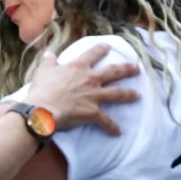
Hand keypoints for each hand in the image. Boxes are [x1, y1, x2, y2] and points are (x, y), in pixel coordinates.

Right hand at [25, 44, 139, 135]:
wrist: (42, 109)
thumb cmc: (41, 89)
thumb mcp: (43, 70)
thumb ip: (49, 61)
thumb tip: (50, 53)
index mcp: (78, 68)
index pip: (92, 55)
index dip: (101, 50)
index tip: (108, 47)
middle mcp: (90, 80)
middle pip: (113, 72)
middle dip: (126, 69)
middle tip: (136, 68)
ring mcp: (94, 96)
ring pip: (116, 93)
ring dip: (129, 94)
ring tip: (138, 95)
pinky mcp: (93, 112)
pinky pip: (105, 121)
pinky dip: (112, 127)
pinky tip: (119, 132)